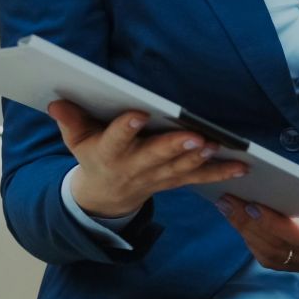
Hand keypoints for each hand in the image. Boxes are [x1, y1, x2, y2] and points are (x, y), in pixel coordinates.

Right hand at [47, 100, 248, 217]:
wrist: (104, 198)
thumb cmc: (93, 157)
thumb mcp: (77, 141)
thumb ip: (70, 121)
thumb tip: (57, 100)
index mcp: (108, 154)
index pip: (116, 139)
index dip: (126, 128)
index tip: (138, 113)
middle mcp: (134, 168)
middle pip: (155, 157)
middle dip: (175, 147)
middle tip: (195, 136)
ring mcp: (156, 178)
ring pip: (180, 169)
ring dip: (200, 159)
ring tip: (217, 145)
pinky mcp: (174, 181)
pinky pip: (198, 178)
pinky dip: (221, 172)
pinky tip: (242, 166)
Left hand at [216, 165, 298, 272]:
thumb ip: (298, 190)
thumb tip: (258, 186)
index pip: (298, 235)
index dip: (272, 223)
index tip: (250, 205)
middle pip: (279, 246)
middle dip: (249, 224)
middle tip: (227, 201)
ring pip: (270, 255)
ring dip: (246, 232)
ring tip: (229, 209)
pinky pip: (271, 259)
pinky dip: (253, 241)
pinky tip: (240, 222)